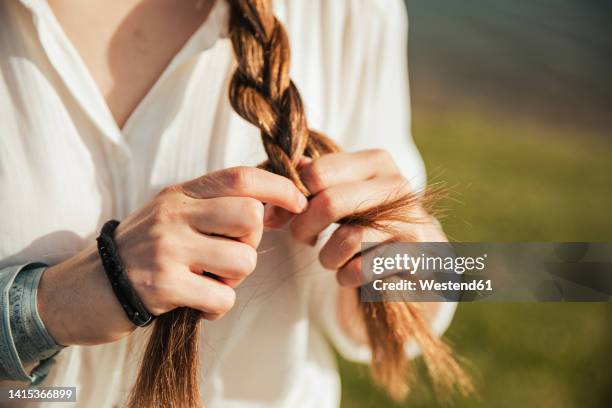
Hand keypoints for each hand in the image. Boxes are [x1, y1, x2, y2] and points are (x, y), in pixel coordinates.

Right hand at [38, 167, 307, 345]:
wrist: (85, 290)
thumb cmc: (141, 252)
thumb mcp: (171, 215)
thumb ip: (213, 206)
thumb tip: (273, 205)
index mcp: (180, 194)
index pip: (241, 177)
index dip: (279, 187)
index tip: (299, 202)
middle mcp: (174, 215)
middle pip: (250, 216)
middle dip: (252, 241)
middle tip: (229, 254)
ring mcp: (168, 249)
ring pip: (243, 259)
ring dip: (234, 278)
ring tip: (208, 280)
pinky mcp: (164, 286)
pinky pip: (224, 296)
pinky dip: (218, 305)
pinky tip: (199, 303)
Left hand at [264, 150, 446, 287]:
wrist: (415, 256)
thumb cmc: (367, 220)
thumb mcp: (338, 194)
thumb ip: (307, 186)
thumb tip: (273, 191)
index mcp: (375, 162)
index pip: (318, 173)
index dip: (292, 198)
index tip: (284, 216)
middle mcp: (396, 185)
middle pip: (330, 203)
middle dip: (304, 227)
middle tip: (302, 238)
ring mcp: (409, 220)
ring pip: (347, 239)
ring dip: (327, 256)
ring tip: (329, 258)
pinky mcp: (414, 256)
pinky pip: (362, 269)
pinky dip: (346, 276)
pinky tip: (350, 273)